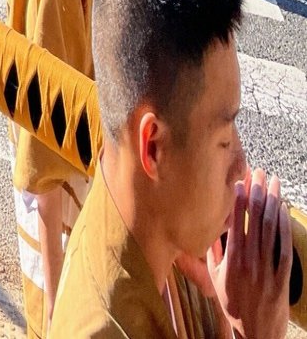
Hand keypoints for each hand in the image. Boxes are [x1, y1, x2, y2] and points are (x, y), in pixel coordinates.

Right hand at [207, 169, 290, 338]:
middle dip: (257, 193)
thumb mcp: (215, 277)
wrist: (255, 332)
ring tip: (274, 184)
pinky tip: (284, 211)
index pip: (236, 222)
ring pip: (271, 229)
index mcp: (231, 259)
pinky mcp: (283, 278)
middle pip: (255, 220)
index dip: (239, 200)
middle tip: (259, 173)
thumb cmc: (232, 304)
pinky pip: (284, 248)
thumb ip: (213, 252)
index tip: (241, 181)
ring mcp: (268, 269)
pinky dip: (284, 228)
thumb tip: (211, 228)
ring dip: (273, 203)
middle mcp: (250, 260)